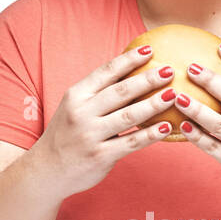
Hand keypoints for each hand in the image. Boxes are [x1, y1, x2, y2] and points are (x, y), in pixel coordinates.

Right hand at [33, 45, 176, 199]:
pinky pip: (131, 142)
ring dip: (153, 104)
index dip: (129, 60)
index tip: (150, 50)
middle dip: (147, 79)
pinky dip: (150, 134)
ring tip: (173, 95)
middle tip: (169, 70)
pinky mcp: (100, 156)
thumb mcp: (74, 107)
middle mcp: (81, 113)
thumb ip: (98, 94)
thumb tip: (131, 74)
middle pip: (120, 91)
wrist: (47, 169)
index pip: (106, 72)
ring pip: (129, 116)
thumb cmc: (67, 134)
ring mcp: (90, 135)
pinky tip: (166, 127)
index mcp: (76, 96)